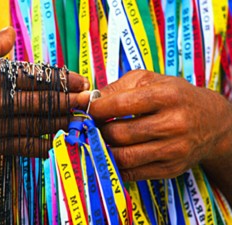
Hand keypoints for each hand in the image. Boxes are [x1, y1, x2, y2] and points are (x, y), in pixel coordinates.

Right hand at [0, 27, 88, 160]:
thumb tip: (11, 33)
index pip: (39, 77)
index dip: (65, 80)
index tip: (80, 82)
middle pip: (45, 102)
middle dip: (70, 101)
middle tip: (87, 102)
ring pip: (37, 125)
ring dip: (60, 122)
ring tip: (75, 120)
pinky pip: (22, 147)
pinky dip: (40, 145)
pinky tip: (50, 141)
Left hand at [77, 70, 231, 181]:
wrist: (212, 122)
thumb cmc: (176, 97)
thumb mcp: (152, 80)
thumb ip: (119, 87)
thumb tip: (90, 100)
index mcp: (166, 96)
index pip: (120, 104)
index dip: (96, 108)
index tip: (86, 109)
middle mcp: (173, 124)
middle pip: (119, 133)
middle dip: (98, 130)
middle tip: (92, 126)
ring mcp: (173, 150)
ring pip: (124, 157)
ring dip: (104, 149)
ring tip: (100, 140)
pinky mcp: (170, 169)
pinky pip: (133, 173)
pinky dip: (115, 165)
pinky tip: (111, 154)